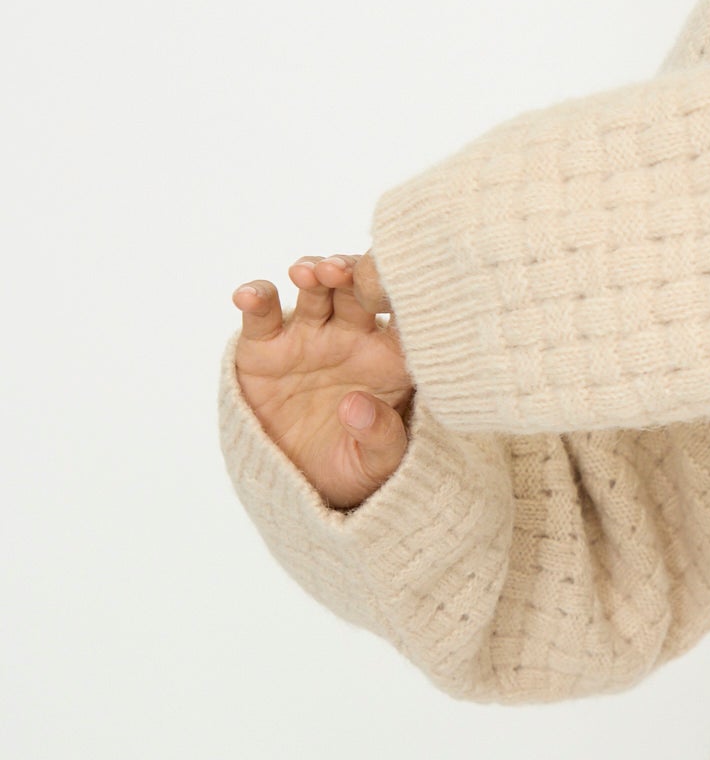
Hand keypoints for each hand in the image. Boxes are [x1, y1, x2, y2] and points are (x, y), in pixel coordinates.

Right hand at [230, 253, 415, 510]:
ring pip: (316, 289)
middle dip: (357, 272)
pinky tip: (251, 297)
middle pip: (360, 288)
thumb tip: (358, 407)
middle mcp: (353, 336)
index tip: (401, 293)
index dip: (405, 296)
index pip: (407, 315)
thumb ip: (381, 438)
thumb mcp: (376, 466)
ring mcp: (309, 336)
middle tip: (349, 273)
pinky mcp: (265, 347)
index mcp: (391, 357)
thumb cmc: (353, 469)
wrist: (300, 488)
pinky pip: (261, 315)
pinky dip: (256, 299)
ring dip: (314, 271)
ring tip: (311, 274)